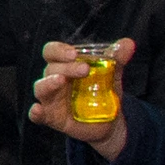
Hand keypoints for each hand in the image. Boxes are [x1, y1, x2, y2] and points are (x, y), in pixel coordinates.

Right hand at [27, 39, 131, 156]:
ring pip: (41, 88)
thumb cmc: (103, 92)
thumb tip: (128, 43)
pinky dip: (36, 113)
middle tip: (84, 69)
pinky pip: (38, 116)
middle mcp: (54, 80)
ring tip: (60, 81)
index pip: (52, 52)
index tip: (74, 53)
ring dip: (48, 83)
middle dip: (66, 67)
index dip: (59, 50)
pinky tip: (38, 110)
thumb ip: (117, 59)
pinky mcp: (52, 118)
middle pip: (50, 69)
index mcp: (65, 65)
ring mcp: (51, 99)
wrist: (110, 121)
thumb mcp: (112, 74)